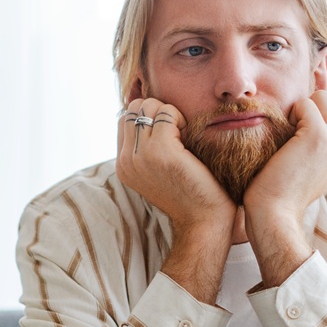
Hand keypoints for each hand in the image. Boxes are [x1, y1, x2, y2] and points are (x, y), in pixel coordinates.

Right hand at [115, 97, 234, 231]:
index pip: (125, 119)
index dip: (149, 117)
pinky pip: (167, 113)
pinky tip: (191, 138)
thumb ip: (146, 146)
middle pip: (134, 108)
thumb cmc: (189, 193)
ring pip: (148, 106)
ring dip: (169, 113)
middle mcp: (125, 160)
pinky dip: (182, 118)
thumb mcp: (158, 169)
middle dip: (158, 111)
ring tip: (183, 135)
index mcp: (122, 165)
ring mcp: (140, 156)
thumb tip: (148, 112)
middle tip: (177, 132)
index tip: (169, 135)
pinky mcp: (160, 151)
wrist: (204, 220)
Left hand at [243, 91, 326, 221]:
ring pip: (324, 97)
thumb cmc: (279, 189)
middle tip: (292, 133)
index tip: (297, 132)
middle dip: (311, 108)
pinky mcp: (320, 136)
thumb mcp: (306, 162)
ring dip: (301, 109)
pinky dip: (291, 113)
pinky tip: (285, 138)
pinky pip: (306, 103)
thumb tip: (312, 105)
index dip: (316, 114)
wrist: (273, 212)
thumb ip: (316, 138)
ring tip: (289, 135)